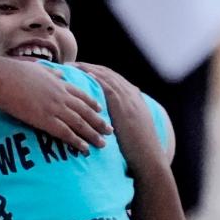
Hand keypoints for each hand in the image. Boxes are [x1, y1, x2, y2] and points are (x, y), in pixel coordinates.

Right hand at [0, 60, 111, 153]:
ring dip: (92, 135)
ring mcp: (55, 109)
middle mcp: (61, 96)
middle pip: (85, 112)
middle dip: (99, 122)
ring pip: (80, 124)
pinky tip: (84, 148)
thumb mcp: (38, 68)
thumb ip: (52, 72)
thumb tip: (61, 73)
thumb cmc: (15, 72)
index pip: (81, 95)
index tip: (101, 110)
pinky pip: (65, 133)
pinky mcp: (45, 120)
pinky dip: (77, 141)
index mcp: (59, 83)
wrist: (3, 78)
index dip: (93, 104)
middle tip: (110, 131)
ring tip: (102, 144)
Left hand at [71, 62, 165, 176]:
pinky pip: (108, 86)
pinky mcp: (124, 105)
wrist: (148, 157)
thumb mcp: (130, 129)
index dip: (96, 72)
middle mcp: (131, 94)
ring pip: (106, 76)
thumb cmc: (137, 149)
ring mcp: (128, 98)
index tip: (82, 68)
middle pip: (107, 74)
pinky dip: (96, 77)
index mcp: (133, 97)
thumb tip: (107, 120)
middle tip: (72, 63)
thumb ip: (120, 119)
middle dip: (89, 67)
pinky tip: (84, 73)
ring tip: (73, 65)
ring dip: (88, 68)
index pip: (112, 79)